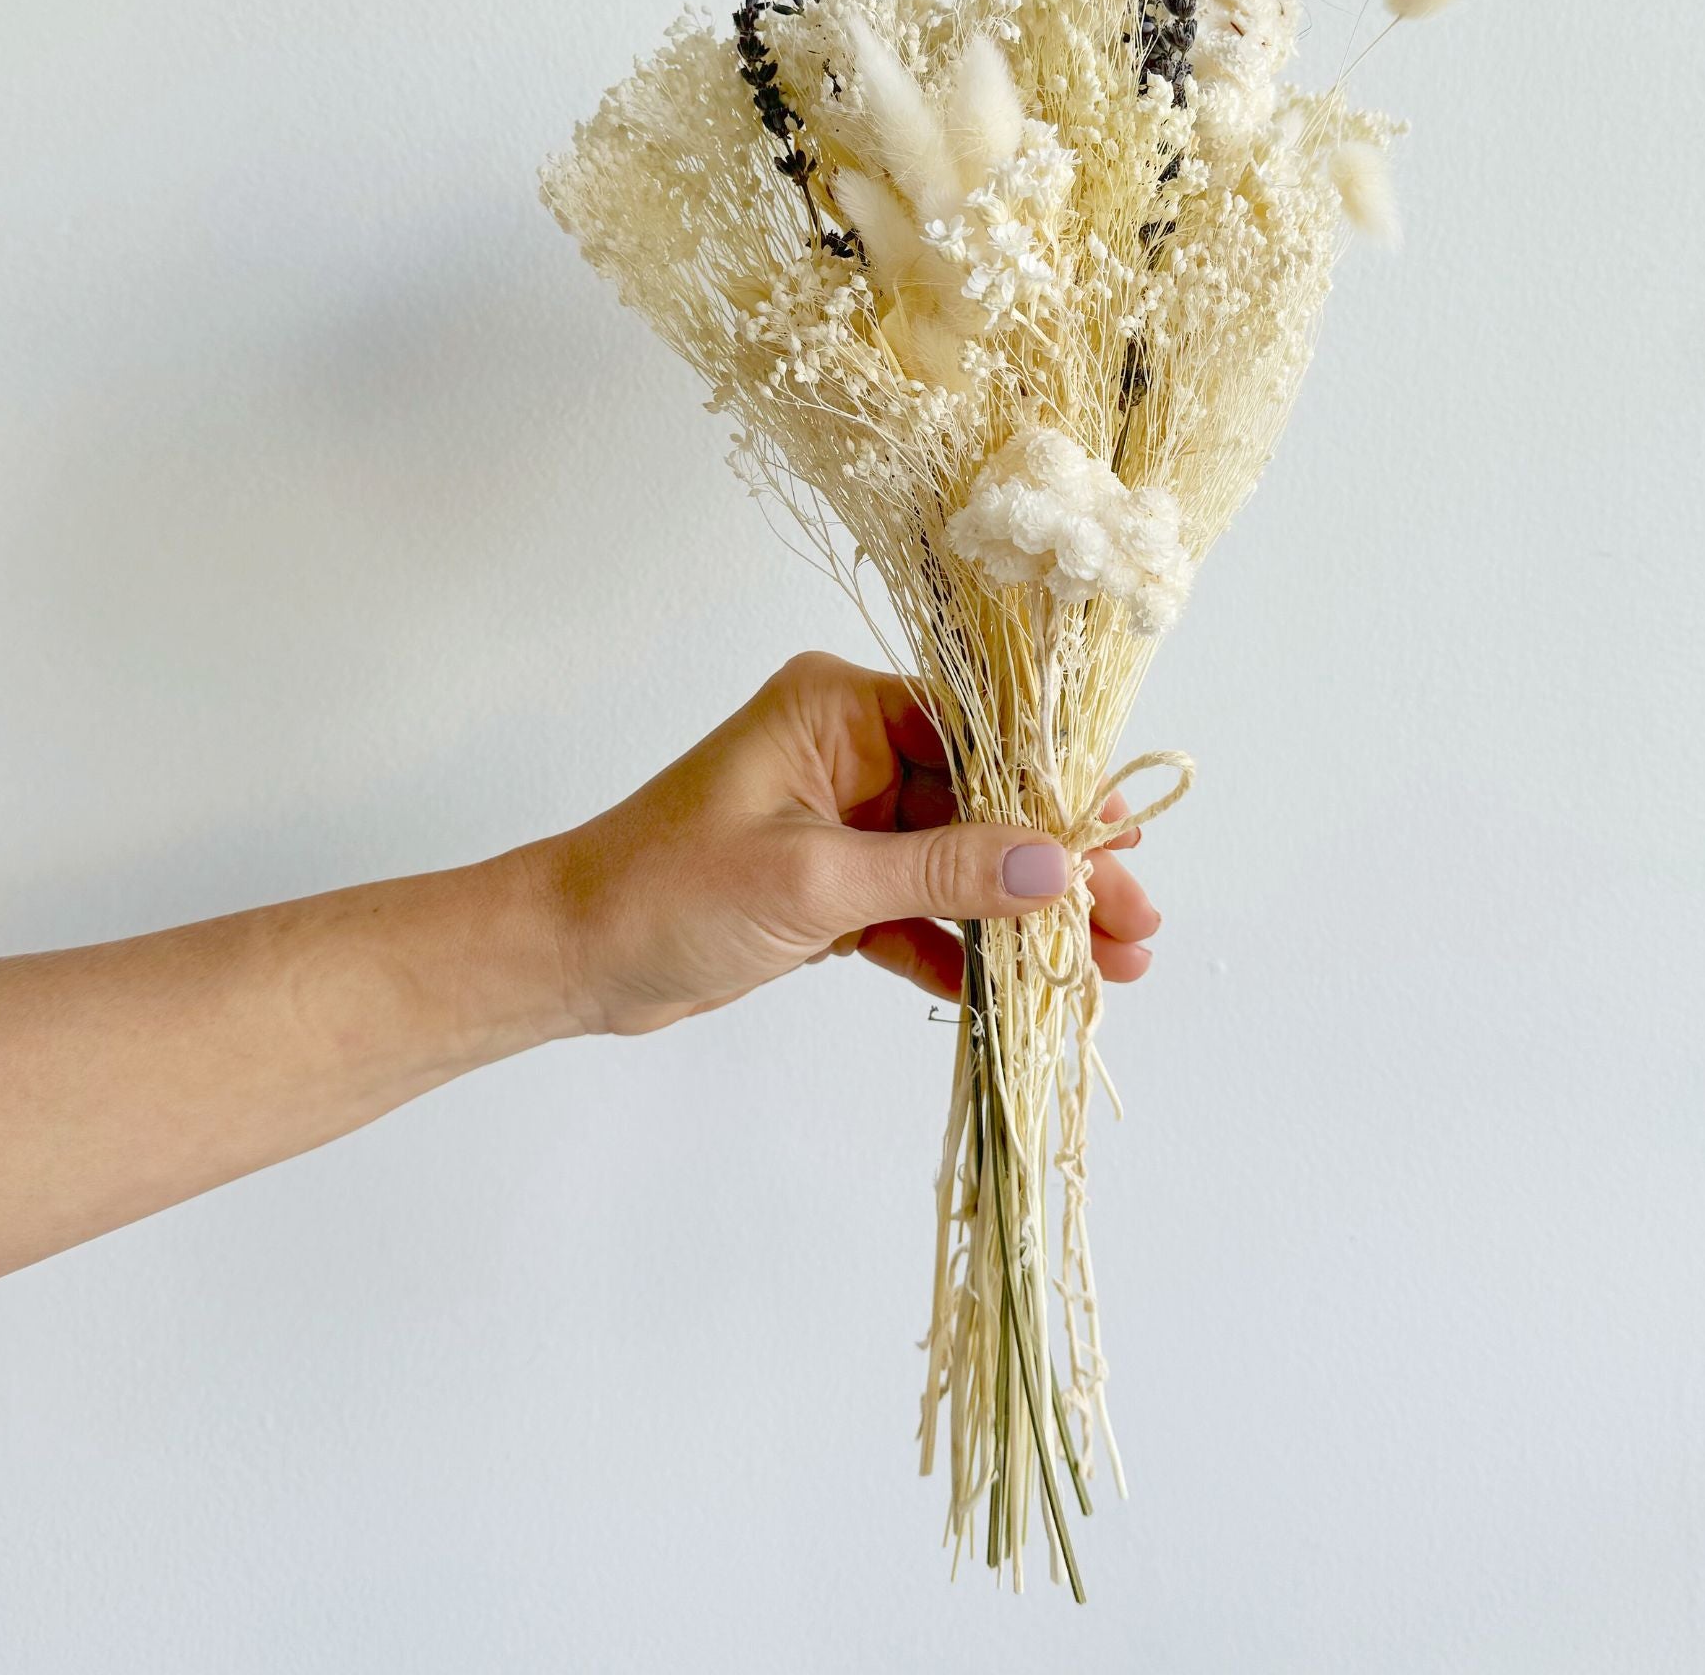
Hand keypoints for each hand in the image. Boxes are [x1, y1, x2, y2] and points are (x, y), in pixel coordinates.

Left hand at [515, 652, 1161, 1035]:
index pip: (980, 732)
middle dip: (1057, 869)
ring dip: (1022, 919)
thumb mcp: (813, 880)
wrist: (569, 958)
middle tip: (1134, 930)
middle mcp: (851, 751)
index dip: (1058, 790)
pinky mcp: (834, 886)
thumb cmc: (664, 891)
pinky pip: (919, 911)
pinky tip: (1012, 996)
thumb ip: (941, 873)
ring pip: (961, 864)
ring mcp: (846, 820)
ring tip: (1102, 973)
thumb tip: (1058, 870)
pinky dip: (960, 950)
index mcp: (841, 709)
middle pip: (985, 804)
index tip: (1126, 841)